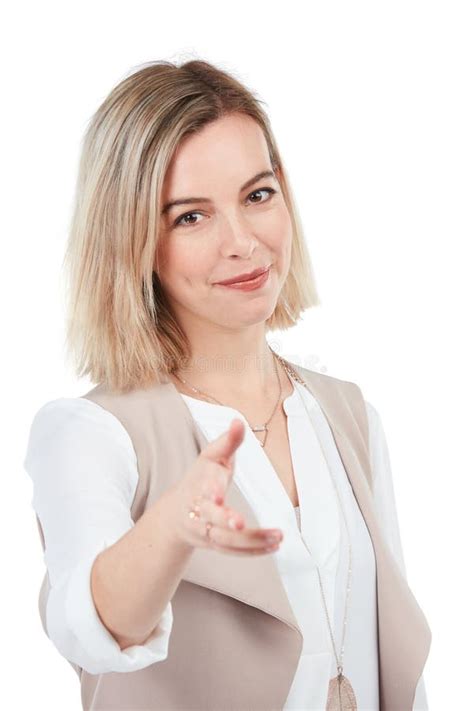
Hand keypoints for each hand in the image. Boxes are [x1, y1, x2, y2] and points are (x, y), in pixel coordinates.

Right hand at [169, 418, 283, 555]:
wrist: (176, 513)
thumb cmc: (200, 478)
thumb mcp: (212, 456)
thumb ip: (228, 441)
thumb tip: (239, 421)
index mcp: (198, 483)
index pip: (204, 486)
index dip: (211, 490)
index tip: (218, 495)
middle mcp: (198, 508)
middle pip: (210, 517)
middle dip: (225, 520)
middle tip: (241, 524)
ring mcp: (204, 529)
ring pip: (225, 539)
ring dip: (251, 539)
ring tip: (277, 536)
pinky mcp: (213, 544)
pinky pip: (233, 552)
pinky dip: (253, 551)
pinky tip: (273, 546)